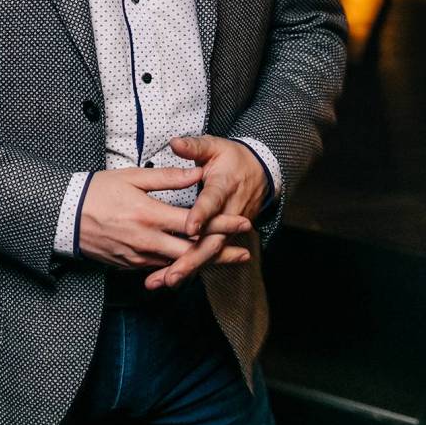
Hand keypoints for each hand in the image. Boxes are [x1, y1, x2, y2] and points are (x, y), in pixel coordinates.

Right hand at [77, 166, 252, 269]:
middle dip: (220, 253)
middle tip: (244, 253)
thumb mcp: (131, 177)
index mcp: (149, 216)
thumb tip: (197, 173)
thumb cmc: (97, 191)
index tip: (242, 223)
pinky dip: (180, 267)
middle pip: (192, 252)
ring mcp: (138, 257)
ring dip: (204, 263)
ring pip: (178, 265)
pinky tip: (194, 265)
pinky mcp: (130, 266)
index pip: (194, 224)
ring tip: (226, 261)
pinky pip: (160, 268)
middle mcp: (147, 242)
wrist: (65, 216)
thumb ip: (166, 178)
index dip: (221, 224)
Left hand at [143, 136, 268, 290]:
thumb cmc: (232, 158)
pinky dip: (191, 268)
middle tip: (172, 273)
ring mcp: (229, 228)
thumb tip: (175, 142)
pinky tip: (169, 279)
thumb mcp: (215, 146)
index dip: (202, 214)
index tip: (189, 227)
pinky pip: (208, 255)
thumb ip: (195, 146)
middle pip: (212, 239)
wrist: (260, 172)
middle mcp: (229, 212)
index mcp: (224, 186)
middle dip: (192, 257)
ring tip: (165, 282)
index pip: (212, 202)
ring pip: (209, 252)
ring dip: (188, 268)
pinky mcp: (225, 237)